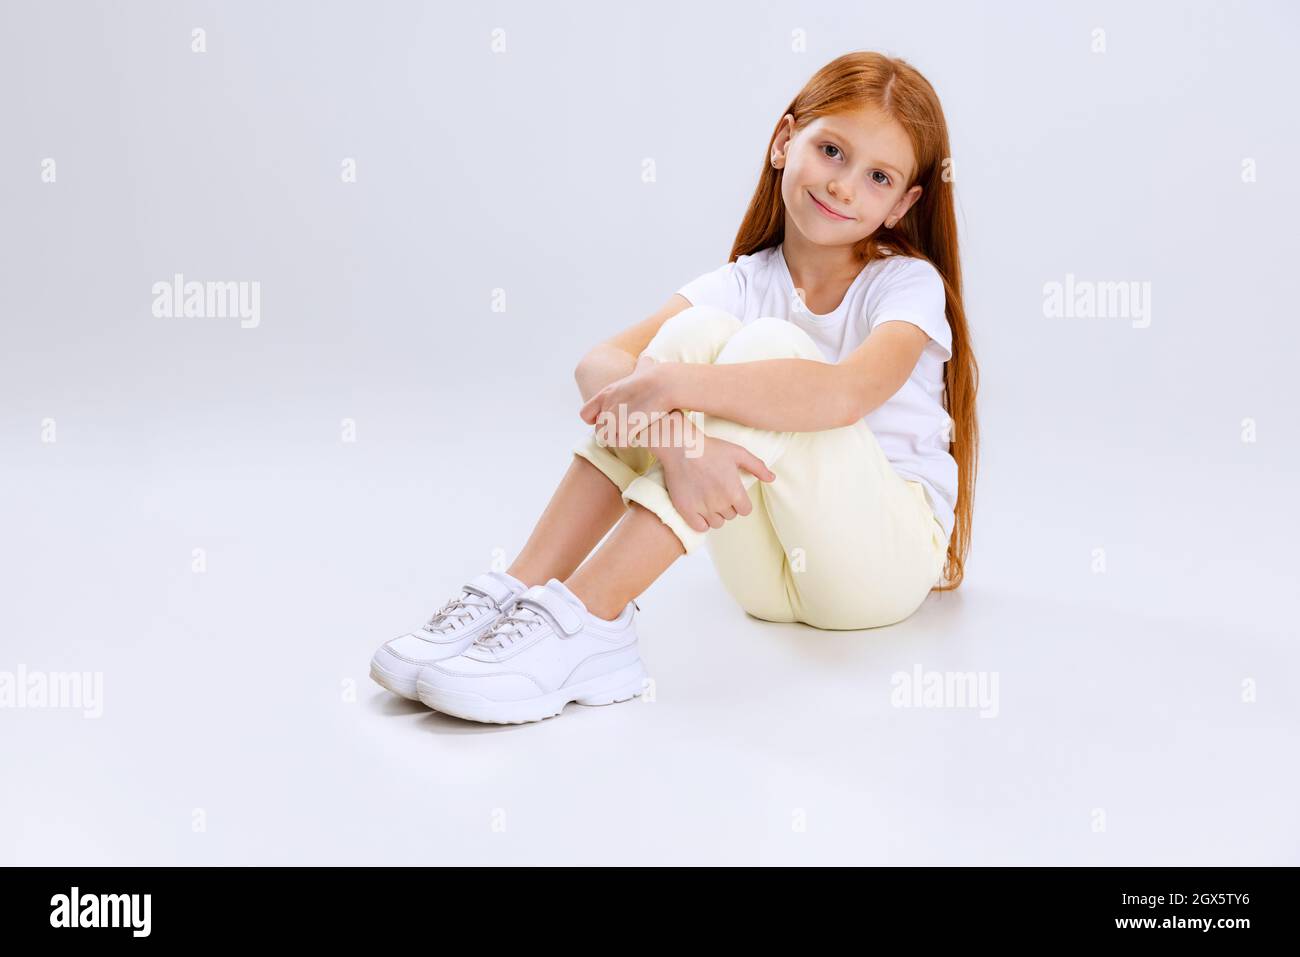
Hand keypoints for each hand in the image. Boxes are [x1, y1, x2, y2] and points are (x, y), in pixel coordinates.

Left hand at [579, 355, 674, 447]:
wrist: (664, 384)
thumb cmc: (658, 375)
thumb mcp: (642, 368)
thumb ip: (639, 366)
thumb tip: (647, 357)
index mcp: (605, 394)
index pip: (585, 414)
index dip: (594, 420)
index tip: (606, 421)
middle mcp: (606, 407)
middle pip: (599, 431)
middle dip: (611, 432)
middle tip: (625, 429)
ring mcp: (614, 419)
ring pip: (608, 439)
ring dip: (619, 439)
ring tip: (632, 434)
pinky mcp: (625, 428)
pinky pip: (622, 443)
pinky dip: (629, 442)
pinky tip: (639, 437)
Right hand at [657, 426, 776, 532]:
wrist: (682, 448)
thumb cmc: (711, 448)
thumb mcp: (739, 453)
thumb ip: (758, 467)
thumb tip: (772, 478)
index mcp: (735, 493)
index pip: (745, 511)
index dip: (740, 503)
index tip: (732, 493)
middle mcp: (720, 504)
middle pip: (730, 516)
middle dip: (727, 506)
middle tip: (718, 491)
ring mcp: (703, 509)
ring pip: (716, 523)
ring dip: (715, 515)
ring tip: (708, 500)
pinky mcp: (686, 510)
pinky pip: (700, 527)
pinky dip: (701, 522)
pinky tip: (699, 510)